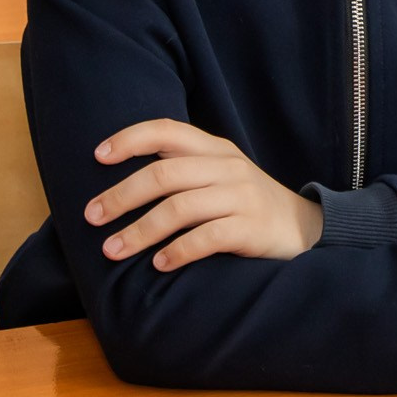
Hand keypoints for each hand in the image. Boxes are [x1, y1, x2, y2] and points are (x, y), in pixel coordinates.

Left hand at [85, 119, 323, 271]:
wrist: (304, 229)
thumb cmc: (247, 205)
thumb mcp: (220, 175)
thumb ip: (182, 169)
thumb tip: (119, 179)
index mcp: (215, 149)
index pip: (168, 130)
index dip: (130, 139)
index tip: (97, 157)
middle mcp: (228, 167)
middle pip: (164, 173)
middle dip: (121, 196)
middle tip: (92, 217)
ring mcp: (242, 197)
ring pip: (179, 207)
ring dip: (139, 231)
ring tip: (113, 250)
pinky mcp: (251, 228)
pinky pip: (206, 237)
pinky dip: (177, 252)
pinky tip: (158, 265)